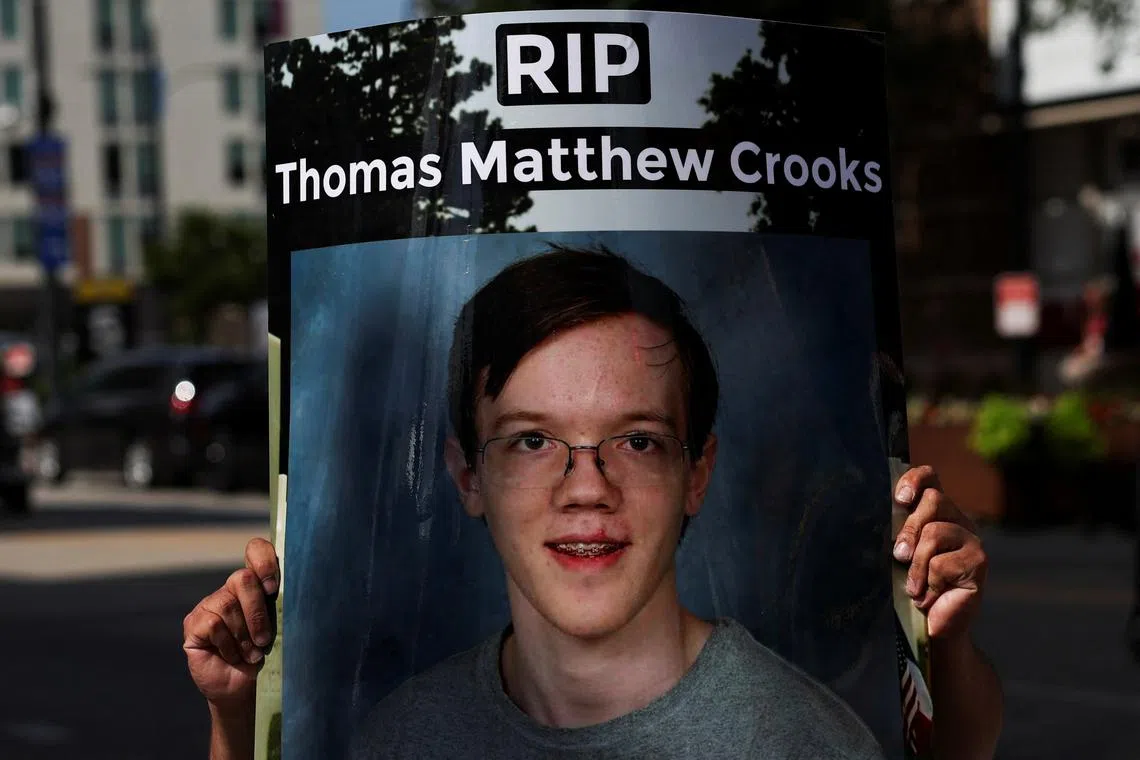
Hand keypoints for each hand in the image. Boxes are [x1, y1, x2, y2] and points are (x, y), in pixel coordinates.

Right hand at [183, 537, 279, 707]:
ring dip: (244, 636)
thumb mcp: (284, 629)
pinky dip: (229, 645)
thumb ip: (285, 606)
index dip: (264, 560)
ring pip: (228, 605)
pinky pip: (213, 624)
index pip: (255, 550)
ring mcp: (210, 604)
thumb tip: (300, 591)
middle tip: (265, 639)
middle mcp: (231, 589)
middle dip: (257, 611)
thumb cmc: (270, 657)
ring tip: (252, 654)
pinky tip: (234, 656)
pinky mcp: (194, 623)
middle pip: (242, 578)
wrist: (246, 690)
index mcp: (257, 583)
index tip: (273, 588)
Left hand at [892, 466, 986, 639]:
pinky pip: (943, 563)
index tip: (901, 499)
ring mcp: (972, 541)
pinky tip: (928, 596)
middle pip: (933, 500)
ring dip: (916, 564)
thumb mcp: (897, 553)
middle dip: (909, 528)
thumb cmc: (908, 588)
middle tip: (898, 556)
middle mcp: (958, 520)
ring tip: (913, 586)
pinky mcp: (979, 564)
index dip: (915, 480)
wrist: (930, 628)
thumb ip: (894, 529)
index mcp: (936, 512)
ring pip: (935, 532)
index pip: (930, 477)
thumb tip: (873, 511)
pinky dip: (928, 582)